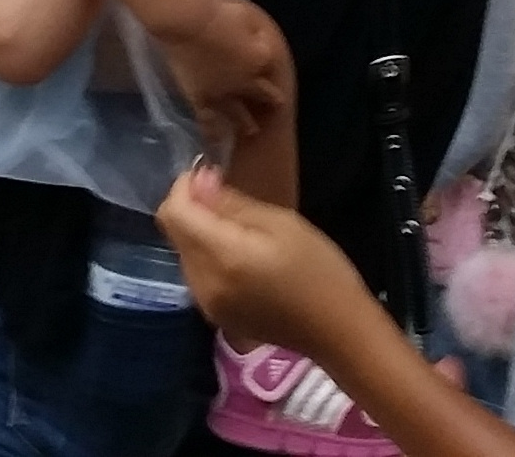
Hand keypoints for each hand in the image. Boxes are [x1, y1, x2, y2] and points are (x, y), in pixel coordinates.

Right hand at [146, 0, 292, 157]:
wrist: (185, 22)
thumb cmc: (215, 12)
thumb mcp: (244, 16)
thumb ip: (256, 34)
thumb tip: (261, 44)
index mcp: (260, 59)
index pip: (270, 67)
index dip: (272, 73)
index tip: (275, 81)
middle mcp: (246, 82)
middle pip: (262, 95)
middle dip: (268, 101)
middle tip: (273, 109)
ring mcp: (222, 93)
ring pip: (238, 114)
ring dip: (246, 122)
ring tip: (250, 131)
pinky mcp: (199, 98)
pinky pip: (207, 120)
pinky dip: (212, 132)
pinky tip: (214, 141)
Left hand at [154, 162, 384, 360]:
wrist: (342, 334)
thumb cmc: (320, 273)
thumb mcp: (282, 224)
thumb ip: (231, 203)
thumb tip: (196, 180)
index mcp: (220, 258)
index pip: (172, 213)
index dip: (185, 189)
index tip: (212, 179)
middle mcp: (203, 284)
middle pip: (175, 233)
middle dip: (194, 211)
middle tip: (233, 205)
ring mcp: (208, 306)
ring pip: (185, 254)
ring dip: (201, 236)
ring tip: (243, 235)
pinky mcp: (218, 318)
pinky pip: (198, 277)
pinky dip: (210, 261)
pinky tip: (243, 262)